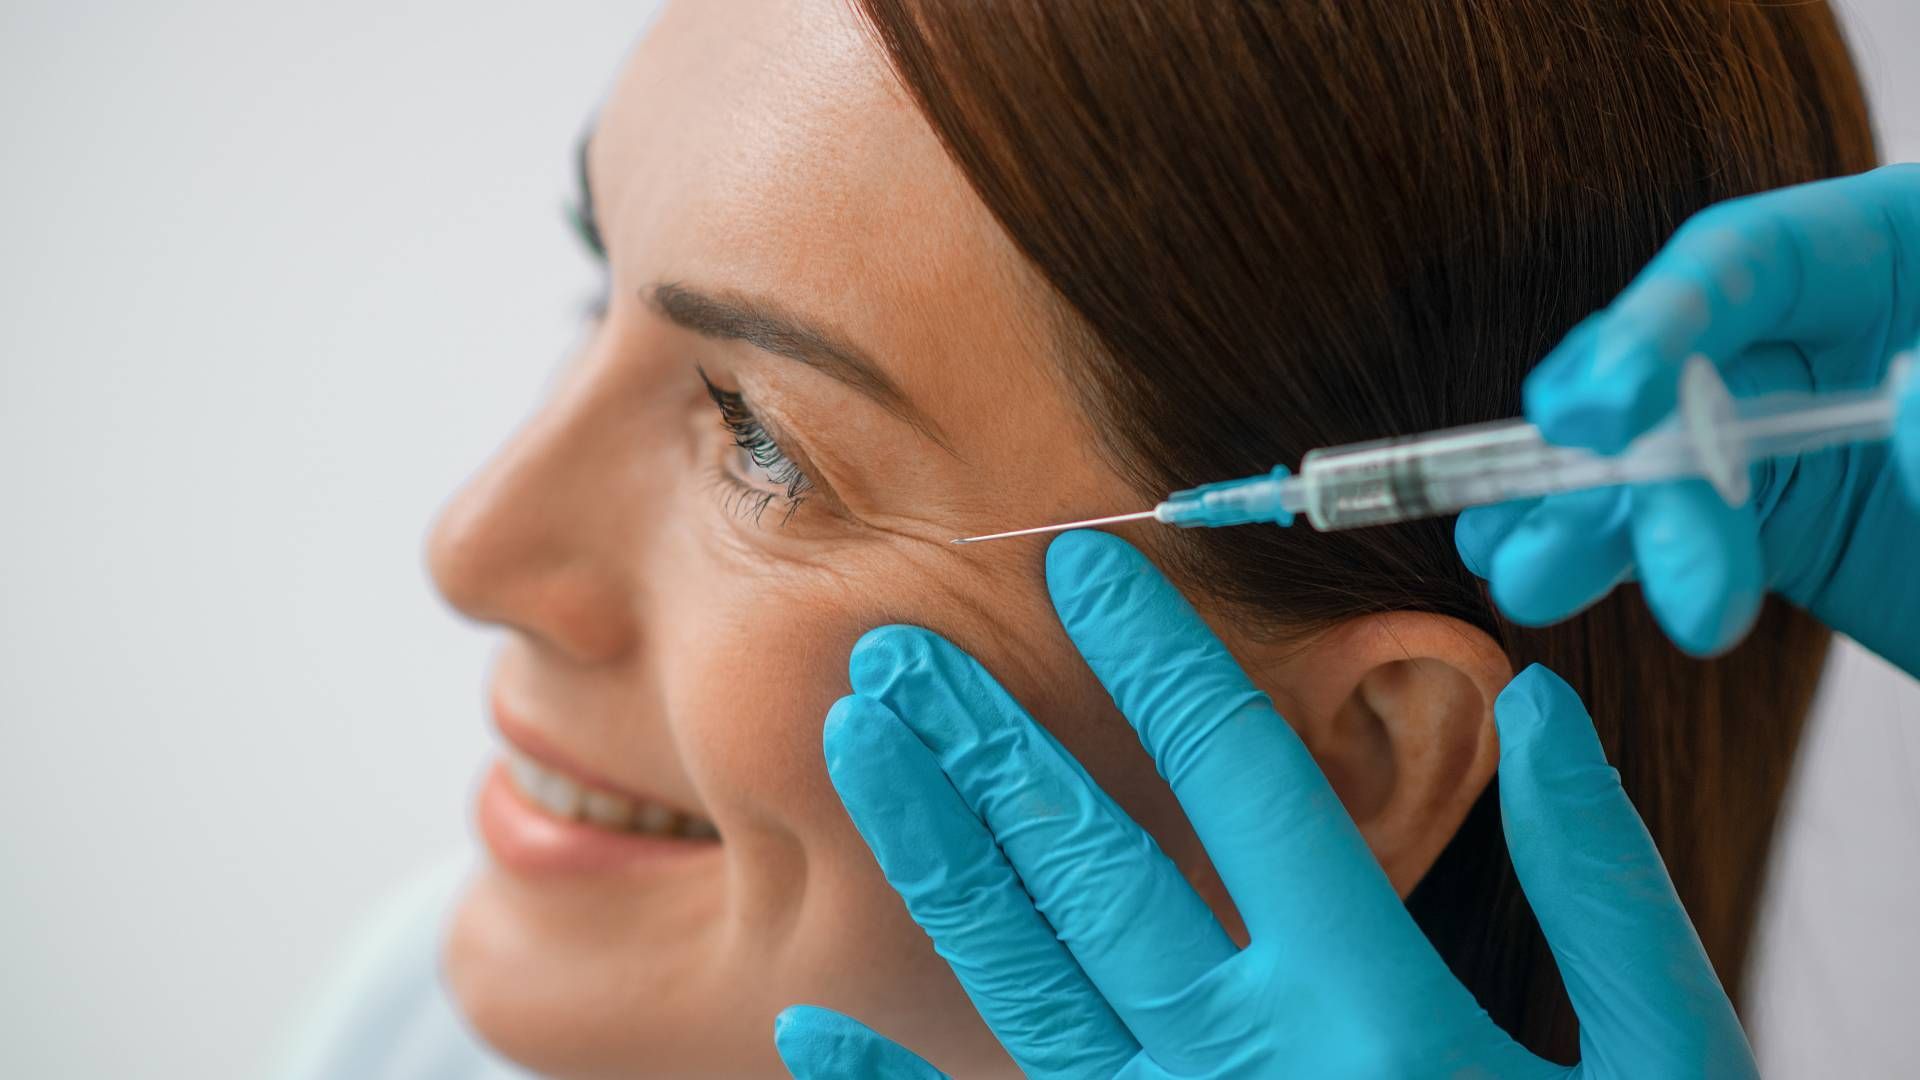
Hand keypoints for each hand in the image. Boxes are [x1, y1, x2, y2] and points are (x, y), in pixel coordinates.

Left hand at [775, 531, 1752, 1078]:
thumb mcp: (1672, 1071)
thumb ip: (1608, 892)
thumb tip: (1539, 706)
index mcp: (1378, 1011)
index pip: (1246, 784)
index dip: (1161, 659)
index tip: (1084, 564)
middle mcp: (1251, 1068)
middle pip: (1094, 868)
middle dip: (990, 741)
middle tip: (895, 644)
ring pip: (1024, 980)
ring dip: (937, 852)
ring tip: (861, 744)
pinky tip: (808, 1028)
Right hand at [1456, 165, 1919, 671]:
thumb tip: (1904, 399)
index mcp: (1903, 252)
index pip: (1746, 258)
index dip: (1653, 325)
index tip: (1594, 408)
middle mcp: (1835, 331)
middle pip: (1688, 372)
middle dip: (1629, 466)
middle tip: (1576, 554)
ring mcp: (1802, 427)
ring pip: (1662, 456)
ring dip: (1588, 518)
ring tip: (1531, 577)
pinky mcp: (1788, 520)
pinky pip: (1682, 528)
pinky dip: (1609, 551)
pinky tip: (1541, 568)